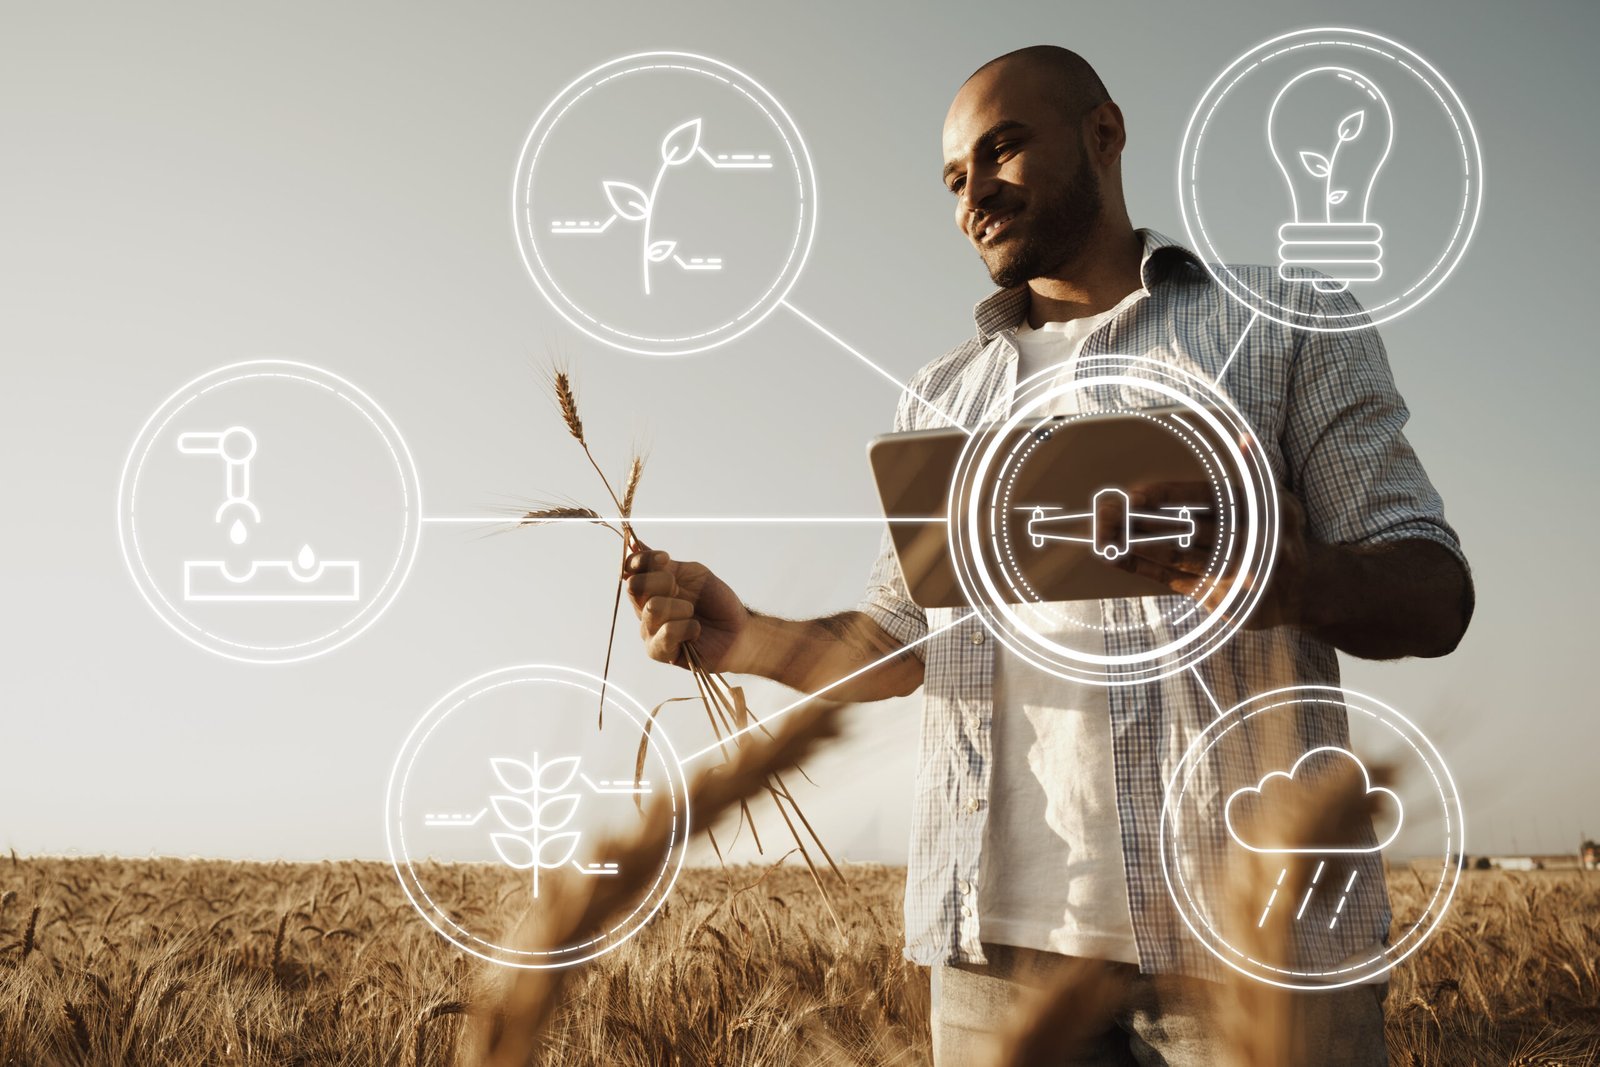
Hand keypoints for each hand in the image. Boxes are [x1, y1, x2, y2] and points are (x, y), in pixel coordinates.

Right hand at [623, 543, 753, 669]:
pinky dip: (688, 627)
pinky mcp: (658, 651)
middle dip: (663, 582)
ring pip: (653, 608)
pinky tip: (696, 630)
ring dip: (681, 607)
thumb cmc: (716, 602)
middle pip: (634, 587)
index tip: (665, 559)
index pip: (629, 569)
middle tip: (681, 591)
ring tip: (693, 613)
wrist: (738, 630)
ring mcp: (649, 631)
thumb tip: (635, 542)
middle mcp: (644, 608)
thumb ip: (663, 564)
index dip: (641, 560)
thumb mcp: (693, 574)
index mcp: (651, 587)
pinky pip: (666, 633)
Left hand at [1112, 479, 1311, 630]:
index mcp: (1258, 512)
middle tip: (1107, 512)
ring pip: (1175, 557)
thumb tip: (1242, 438)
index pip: (1205, 500)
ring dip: (1135, 546)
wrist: (1307, 590)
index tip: (1134, 493)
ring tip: (1103, 534)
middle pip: (1185, 529)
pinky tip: (1116, 558)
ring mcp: (1232, 574)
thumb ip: (1254, 469)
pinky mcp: (1218, 598)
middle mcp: (1247, 544)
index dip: (1168, 496)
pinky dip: (1143, 569)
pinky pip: (1172, 581)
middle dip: (1143, 521)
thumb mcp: (1277, 499)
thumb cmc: (1280, 533)